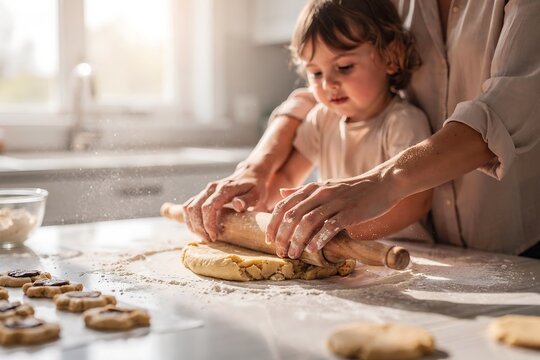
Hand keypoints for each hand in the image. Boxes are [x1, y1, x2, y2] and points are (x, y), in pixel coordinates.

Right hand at [182, 164, 268, 240]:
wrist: (250, 174)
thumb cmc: (255, 187)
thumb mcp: (255, 194)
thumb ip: (246, 200)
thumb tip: (238, 205)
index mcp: (224, 188)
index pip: (208, 207)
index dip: (208, 224)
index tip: (214, 237)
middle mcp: (211, 188)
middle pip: (194, 208)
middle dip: (198, 227)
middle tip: (209, 240)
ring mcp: (205, 190)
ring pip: (188, 207)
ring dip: (192, 224)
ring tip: (204, 236)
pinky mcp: (203, 194)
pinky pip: (189, 206)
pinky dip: (190, 219)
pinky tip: (199, 229)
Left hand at [266, 179, 397, 258]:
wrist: (383, 184)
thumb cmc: (352, 189)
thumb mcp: (324, 185)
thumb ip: (302, 191)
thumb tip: (281, 193)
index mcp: (312, 188)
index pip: (284, 206)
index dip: (274, 224)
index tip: (269, 240)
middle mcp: (320, 193)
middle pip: (292, 215)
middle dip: (283, 236)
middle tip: (280, 252)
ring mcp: (335, 202)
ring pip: (308, 222)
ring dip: (297, 240)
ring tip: (293, 254)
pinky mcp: (350, 212)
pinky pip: (330, 226)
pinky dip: (319, 239)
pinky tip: (313, 249)